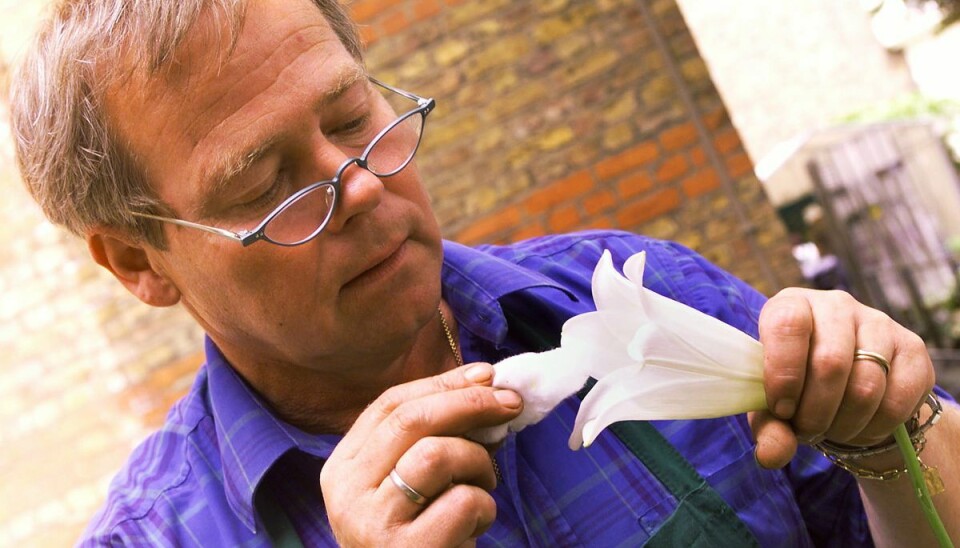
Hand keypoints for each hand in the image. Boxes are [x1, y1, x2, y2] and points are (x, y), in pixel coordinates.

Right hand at [319, 363, 522, 546]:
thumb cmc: (416, 539)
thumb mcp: (407, 486)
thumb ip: (430, 437)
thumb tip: (485, 381)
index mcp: (342, 468)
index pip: (389, 405)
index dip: (442, 384)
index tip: (486, 374)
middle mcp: (347, 494)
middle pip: (412, 420)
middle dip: (470, 403)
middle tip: (511, 404)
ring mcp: (372, 524)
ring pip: (438, 454)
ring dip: (478, 463)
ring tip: (483, 486)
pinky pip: (463, 502)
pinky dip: (484, 508)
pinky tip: (474, 528)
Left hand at [749, 288, 934, 468]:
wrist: (844, 387)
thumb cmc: (797, 387)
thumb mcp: (773, 406)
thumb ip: (769, 429)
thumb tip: (772, 455)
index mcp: (792, 305)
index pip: (788, 325)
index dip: (784, 374)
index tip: (781, 409)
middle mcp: (836, 305)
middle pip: (830, 363)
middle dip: (815, 412)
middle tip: (807, 431)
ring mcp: (878, 322)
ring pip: (866, 386)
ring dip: (844, 425)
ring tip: (830, 431)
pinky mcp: (913, 348)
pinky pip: (898, 400)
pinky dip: (875, 428)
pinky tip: (859, 428)